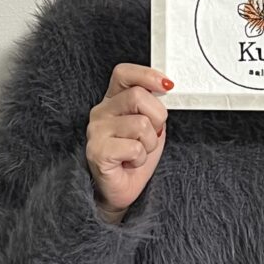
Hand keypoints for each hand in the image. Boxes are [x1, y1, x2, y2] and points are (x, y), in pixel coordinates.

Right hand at [86, 64, 172, 220]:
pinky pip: (134, 147)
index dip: (147, 75)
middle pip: (138, 96)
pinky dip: (140, 158)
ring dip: (149, 143)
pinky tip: (130, 163)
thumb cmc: (134, 157)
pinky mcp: (97, 151)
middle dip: (157, 117)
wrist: (120, 190)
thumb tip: (167, 88)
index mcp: (113, 100)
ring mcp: (96, 131)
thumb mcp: (150, 125)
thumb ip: (154, 106)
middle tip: (152, 135)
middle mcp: (101, 112)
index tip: (167, 86)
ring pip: (140, 124)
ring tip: (138, 152)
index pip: (124, 73)